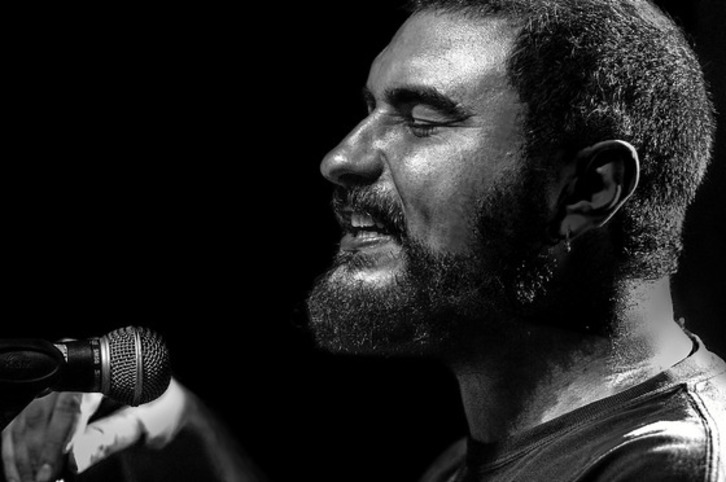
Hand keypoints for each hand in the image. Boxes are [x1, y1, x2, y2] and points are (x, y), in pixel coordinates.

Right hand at [2, 378, 187, 481]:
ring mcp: (58, 385)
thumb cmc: (160, 413)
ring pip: (26, 421)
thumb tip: (73, 460)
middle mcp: (77, 370)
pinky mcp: (46, 404)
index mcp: (106, 366)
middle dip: (39, 452)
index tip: (54, 468)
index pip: (72, 400)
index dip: (59, 436)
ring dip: (25, 457)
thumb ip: (110, 438)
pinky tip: (25, 475)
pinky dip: (18, 455)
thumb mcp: (145, 425)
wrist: (161, 413)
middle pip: (42, 411)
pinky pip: (20, 428)